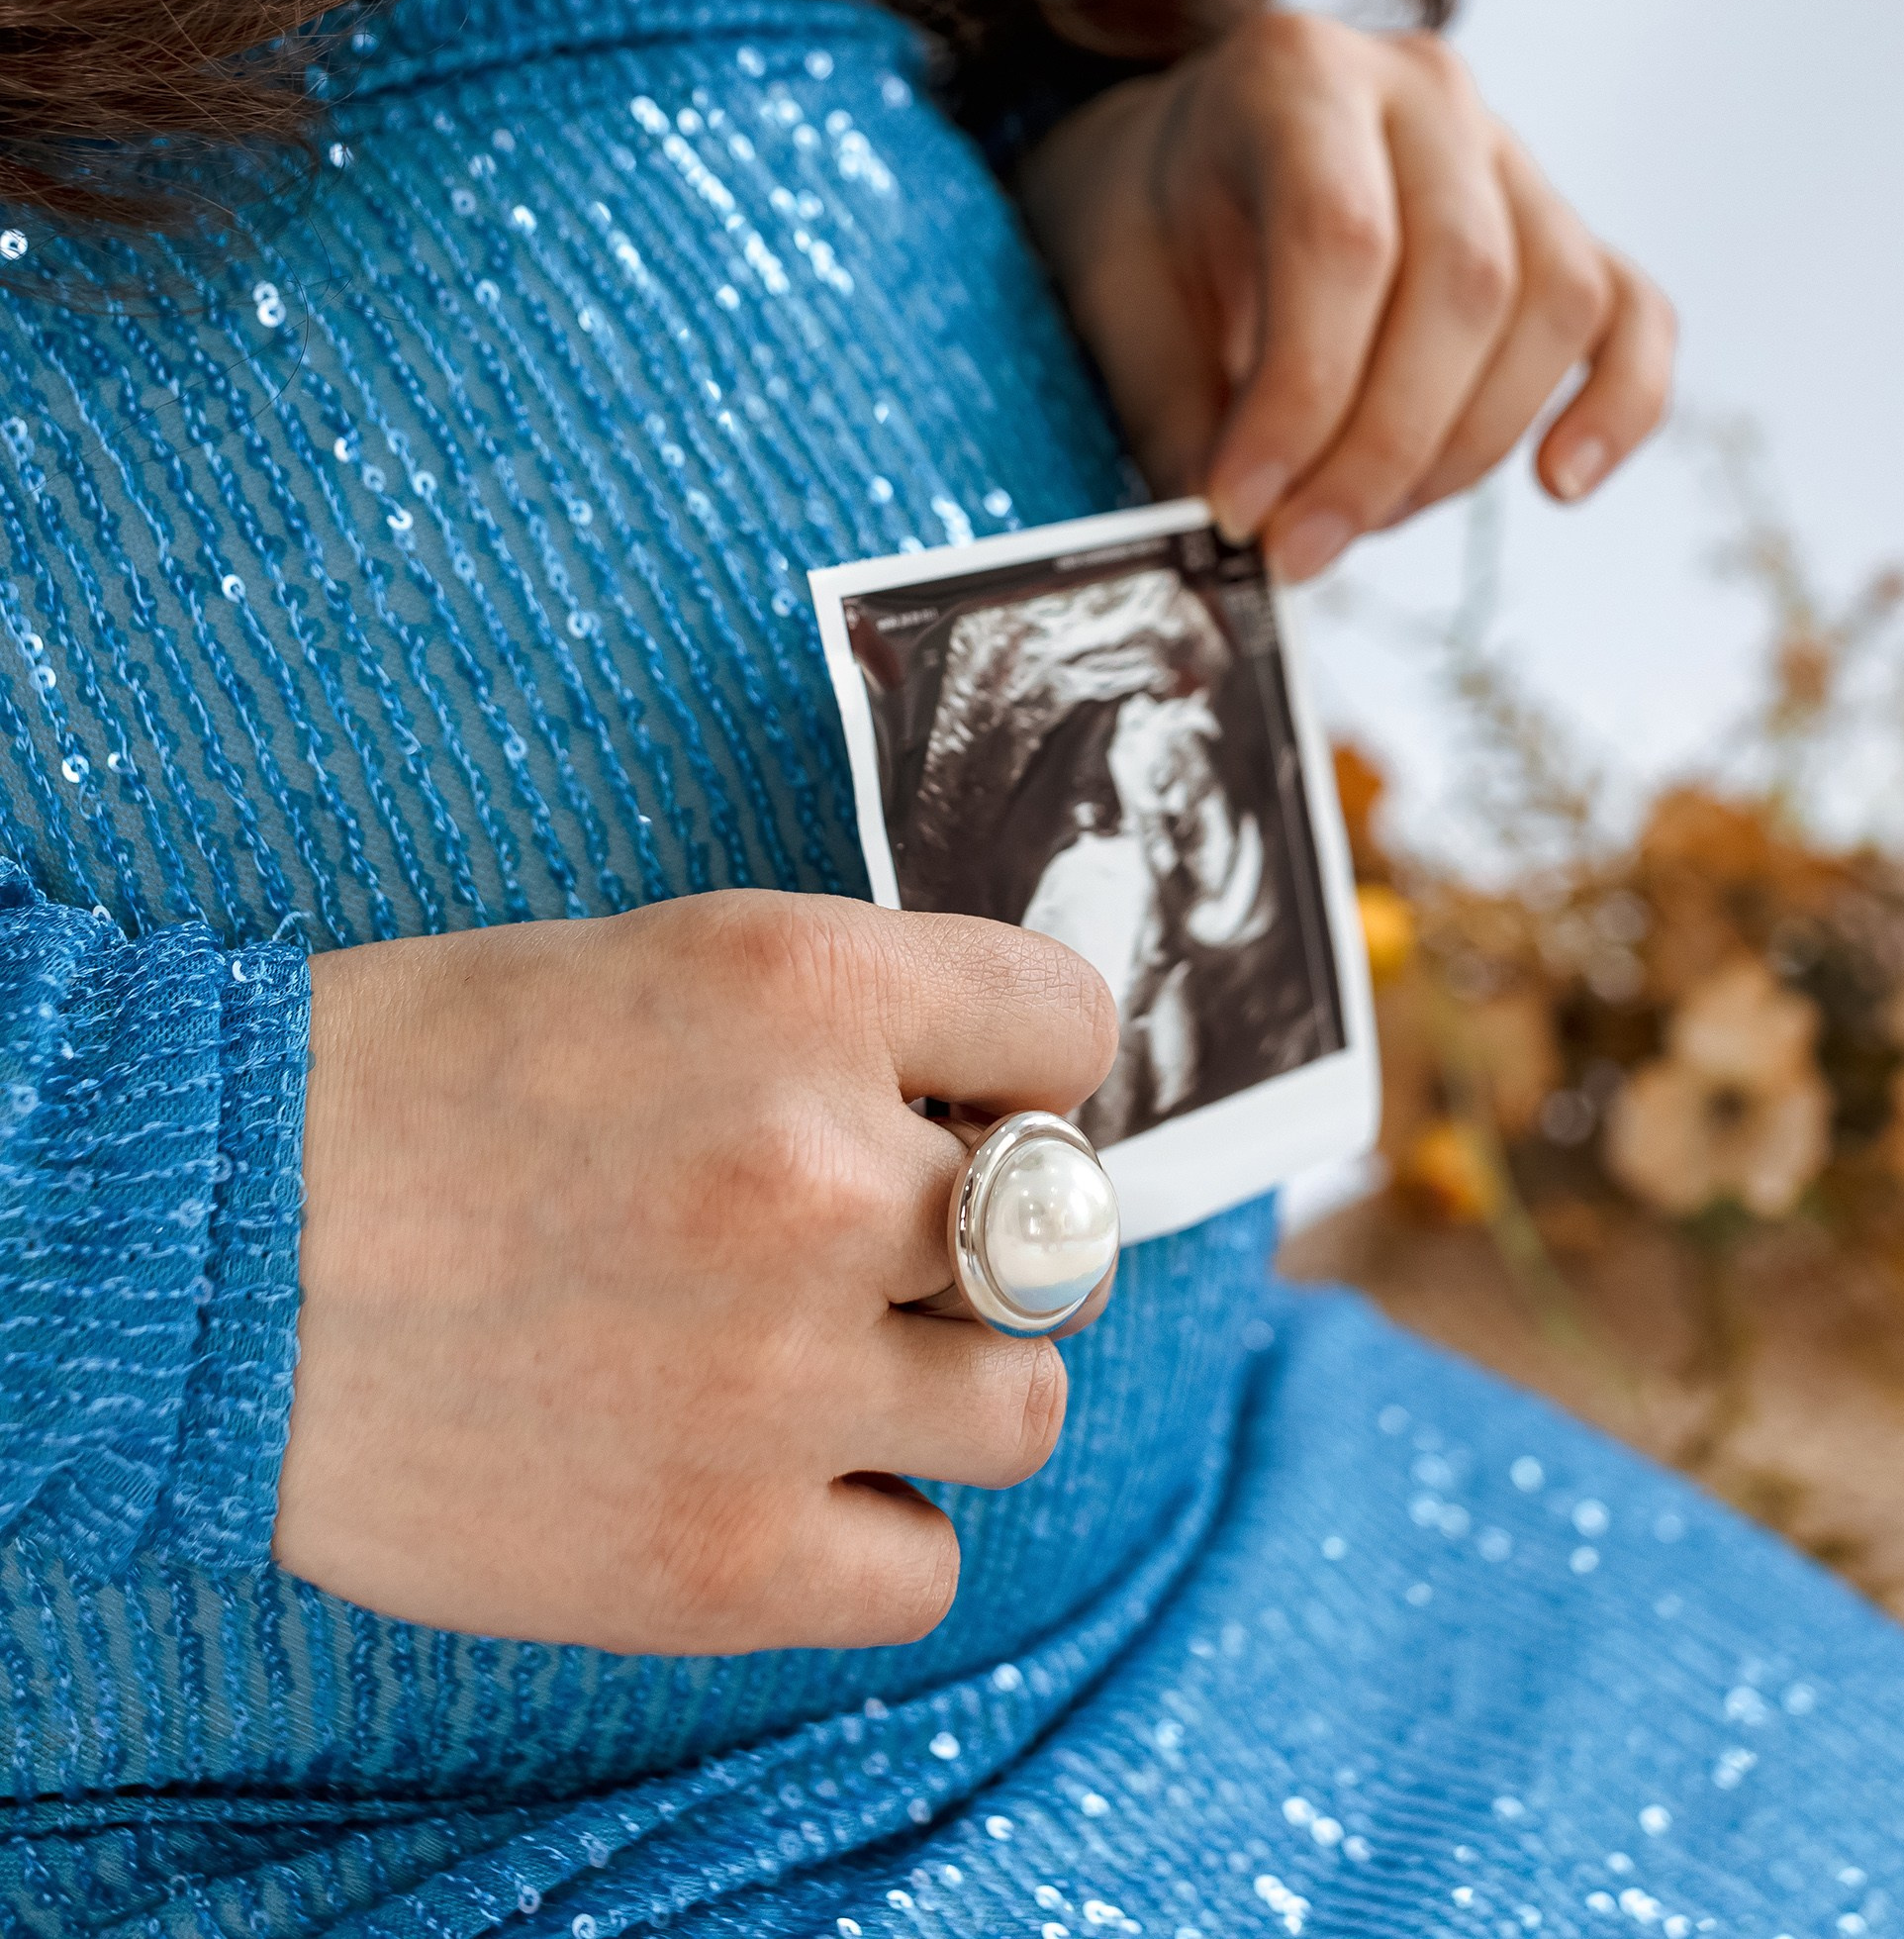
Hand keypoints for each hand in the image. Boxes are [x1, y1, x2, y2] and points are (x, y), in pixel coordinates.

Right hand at [274, 892, 1116, 1653]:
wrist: (204, 1247)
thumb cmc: (417, 1085)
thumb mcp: (661, 964)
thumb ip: (853, 1031)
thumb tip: (1014, 1111)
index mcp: (803, 990)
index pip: (1070, 1025)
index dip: (1017, 1068)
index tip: (957, 1102)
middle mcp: (825, 1176)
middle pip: (1062, 1231)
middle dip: (980, 1237)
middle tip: (856, 1246)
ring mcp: (781, 1379)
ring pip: (1023, 1404)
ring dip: (937, 1387)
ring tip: (802, 1362)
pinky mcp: (719, 1561)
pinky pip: (926, 1568)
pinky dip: (864, 1530)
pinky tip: (760, 1470)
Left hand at [1019, 12, 1673, 580]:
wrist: (1183, 157)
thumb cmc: (1148, 216)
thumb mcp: (1115, 291)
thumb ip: (1171, 407)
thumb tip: (1224, 540)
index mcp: (1296, 69)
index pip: (1341, 237)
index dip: (1302, 394)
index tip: (1242, 508)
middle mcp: (1424, 87)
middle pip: (1463, 278)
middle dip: (1383, 446)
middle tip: (1301, 547)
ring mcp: (1508, 151)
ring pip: (1552, 305)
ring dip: (1467, 447)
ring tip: (1364, 519)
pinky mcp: (1560, 225)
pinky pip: (1631, 314)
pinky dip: (1618, 407)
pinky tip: (1559, 484)